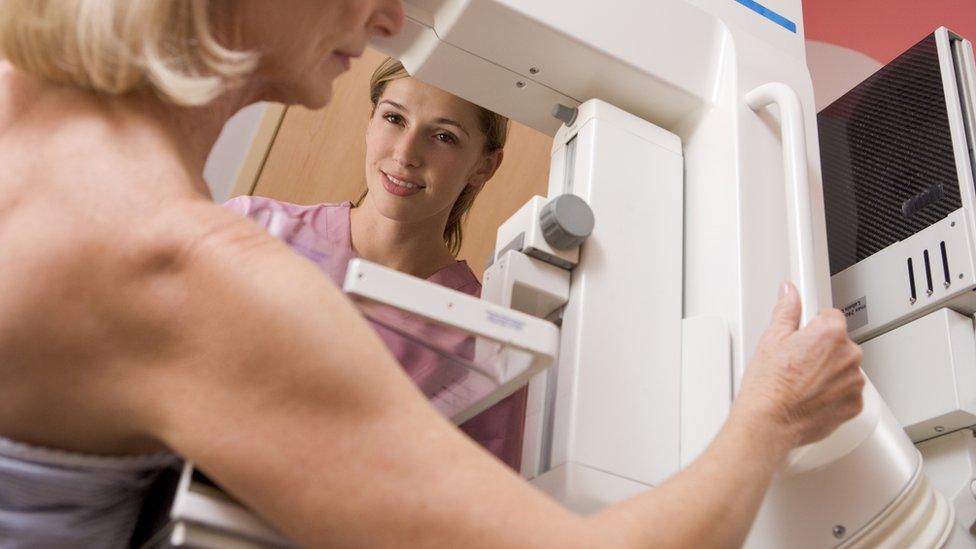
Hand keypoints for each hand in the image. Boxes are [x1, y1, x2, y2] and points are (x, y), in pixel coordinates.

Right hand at [736, 282, 864, 446]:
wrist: (770, 422)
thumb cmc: (769, 386)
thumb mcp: (771, 339)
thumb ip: (786, 311)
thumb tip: (789, 292)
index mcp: (830, 333)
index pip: (831, 317)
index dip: (812, 327)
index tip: (801, 339)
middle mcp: (848, 355)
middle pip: (840, 344)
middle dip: (821, 351)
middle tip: (796, 363)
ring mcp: (853, 382)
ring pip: (844, 368)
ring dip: (829, 373)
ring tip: (801, 383)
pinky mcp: (854, 405)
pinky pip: (847, 392)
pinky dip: (833, 394)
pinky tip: (811, 397)